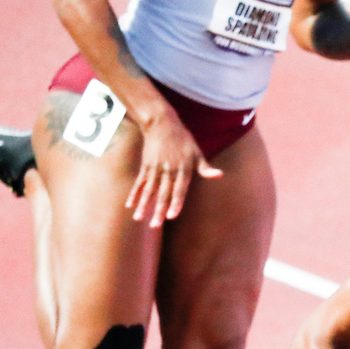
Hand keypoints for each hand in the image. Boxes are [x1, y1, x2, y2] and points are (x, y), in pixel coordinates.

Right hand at [125, 111, 221, 226]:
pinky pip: (139, 182)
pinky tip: (130, 205)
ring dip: (143, 205)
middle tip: (154, 225)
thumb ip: (205, 168)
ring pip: (148, 190)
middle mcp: (168, 171)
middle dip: (157, 210)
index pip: (179, 190)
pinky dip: (134, 194)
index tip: (170, 216)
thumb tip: (220, 175)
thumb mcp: (197, 152)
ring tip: (138, 219)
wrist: (162, 123)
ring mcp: (155, 168)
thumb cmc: (183, 140)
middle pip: (162, 194)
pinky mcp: (146, 165)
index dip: (175, 203)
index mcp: (182, 170)